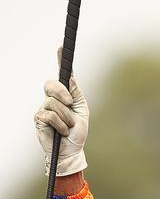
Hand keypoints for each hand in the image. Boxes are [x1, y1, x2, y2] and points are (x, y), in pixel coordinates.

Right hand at [34, 58, 88, 175]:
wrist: (72, 150)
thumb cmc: (77, 132)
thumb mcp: (81, 110)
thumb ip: (76, 93)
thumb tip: (70, 77)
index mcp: (63, 96)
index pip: (60, 77)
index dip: (60, 61)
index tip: (61, 47)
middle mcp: (51, 99)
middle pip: (52, 85)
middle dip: (63, 94)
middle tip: (70, 104)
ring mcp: (43, 108)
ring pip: (54, 104)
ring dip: (66, 118)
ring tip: (68, 127)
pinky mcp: (39, 119)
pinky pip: (50, 116)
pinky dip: (60, 125)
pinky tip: (62, 132)